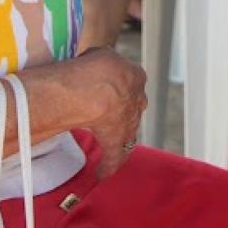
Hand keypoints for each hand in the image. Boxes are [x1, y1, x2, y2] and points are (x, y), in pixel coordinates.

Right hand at [56, 47, 146, 177]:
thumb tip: (91, 61)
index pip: (134, 82)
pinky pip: (114, 156)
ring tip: (115, 147)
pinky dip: (109, 165)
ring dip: (122, 138)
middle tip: (118, 115)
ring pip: (129, 132)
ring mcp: (128, 122)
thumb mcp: (101, 53)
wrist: (97, 86)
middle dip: (129, 110)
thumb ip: (101, 60)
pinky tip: (103, 174)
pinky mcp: (115, 140)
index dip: (125, 87)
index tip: (116, 90)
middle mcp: (136, 100)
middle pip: (136, 107)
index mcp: (136, 76)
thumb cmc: (95, 66)